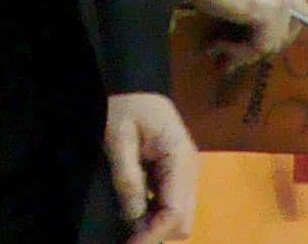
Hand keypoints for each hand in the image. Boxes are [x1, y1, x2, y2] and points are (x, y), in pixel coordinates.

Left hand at [104, 92, 197, 243]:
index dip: (154, 234)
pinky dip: (155, 211)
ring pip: (178, 214)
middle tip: (126, 234)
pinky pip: (170, 201)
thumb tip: (133, 218)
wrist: (132, 79)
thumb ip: (127, 177)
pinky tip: (134, 208)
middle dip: (156, 231)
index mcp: (180, 158)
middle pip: (182, 219)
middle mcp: (190, 169)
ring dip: (155, 223)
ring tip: (127, 221)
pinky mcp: (175, 170)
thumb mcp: (118, 137)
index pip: (175, 211)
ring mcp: (185, 171)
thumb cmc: (124, 104)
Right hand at [193, 0, 304, 66]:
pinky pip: (259, 46)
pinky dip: (238, 53)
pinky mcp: (269, 15)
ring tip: (219, 53)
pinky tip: (216, 47)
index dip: (272, 26)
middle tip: (242, 53)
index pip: (290, 6)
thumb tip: (242, 19)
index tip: (247, 37)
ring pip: (274, 40)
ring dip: (246, 52)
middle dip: (269, 42)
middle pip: (292, 25)